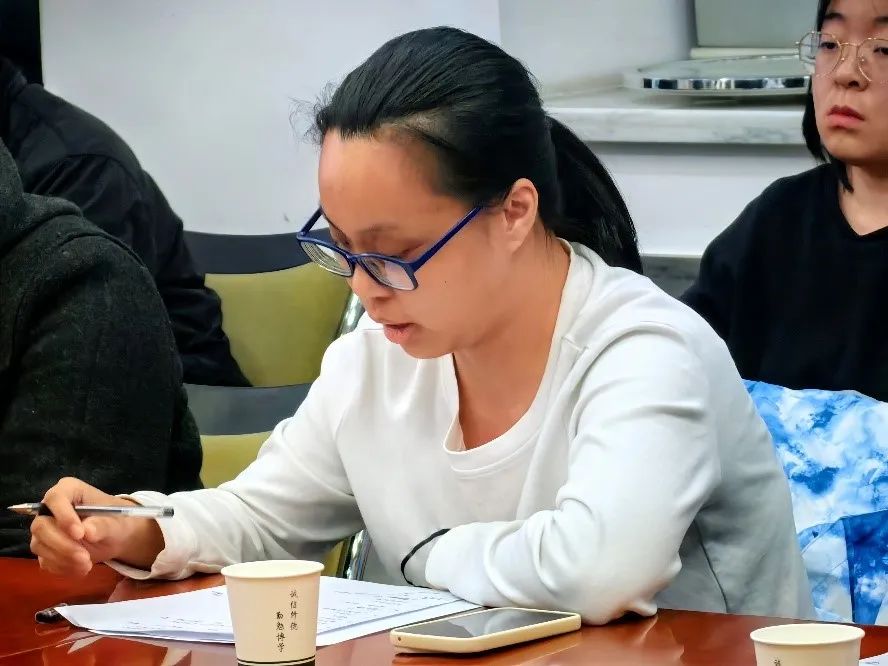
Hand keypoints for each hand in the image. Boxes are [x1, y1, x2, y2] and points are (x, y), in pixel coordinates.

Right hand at [30, 477, 144, 575]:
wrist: (117, 536)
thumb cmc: (116, 520)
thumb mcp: (116, 521)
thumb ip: (102, 524)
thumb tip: (88, 532)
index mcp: (69, 490)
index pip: (55, 498)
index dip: (64, 516)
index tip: (79, 534)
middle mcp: (51, 509)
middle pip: (41, 526)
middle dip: (62, 544)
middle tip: (84, 556)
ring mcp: (45, 530)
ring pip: (39, 545)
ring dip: (63, 558)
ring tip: (87, 564)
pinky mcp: (45, 548)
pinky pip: (45, 560)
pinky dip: (63, 567)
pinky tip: (81, 569)